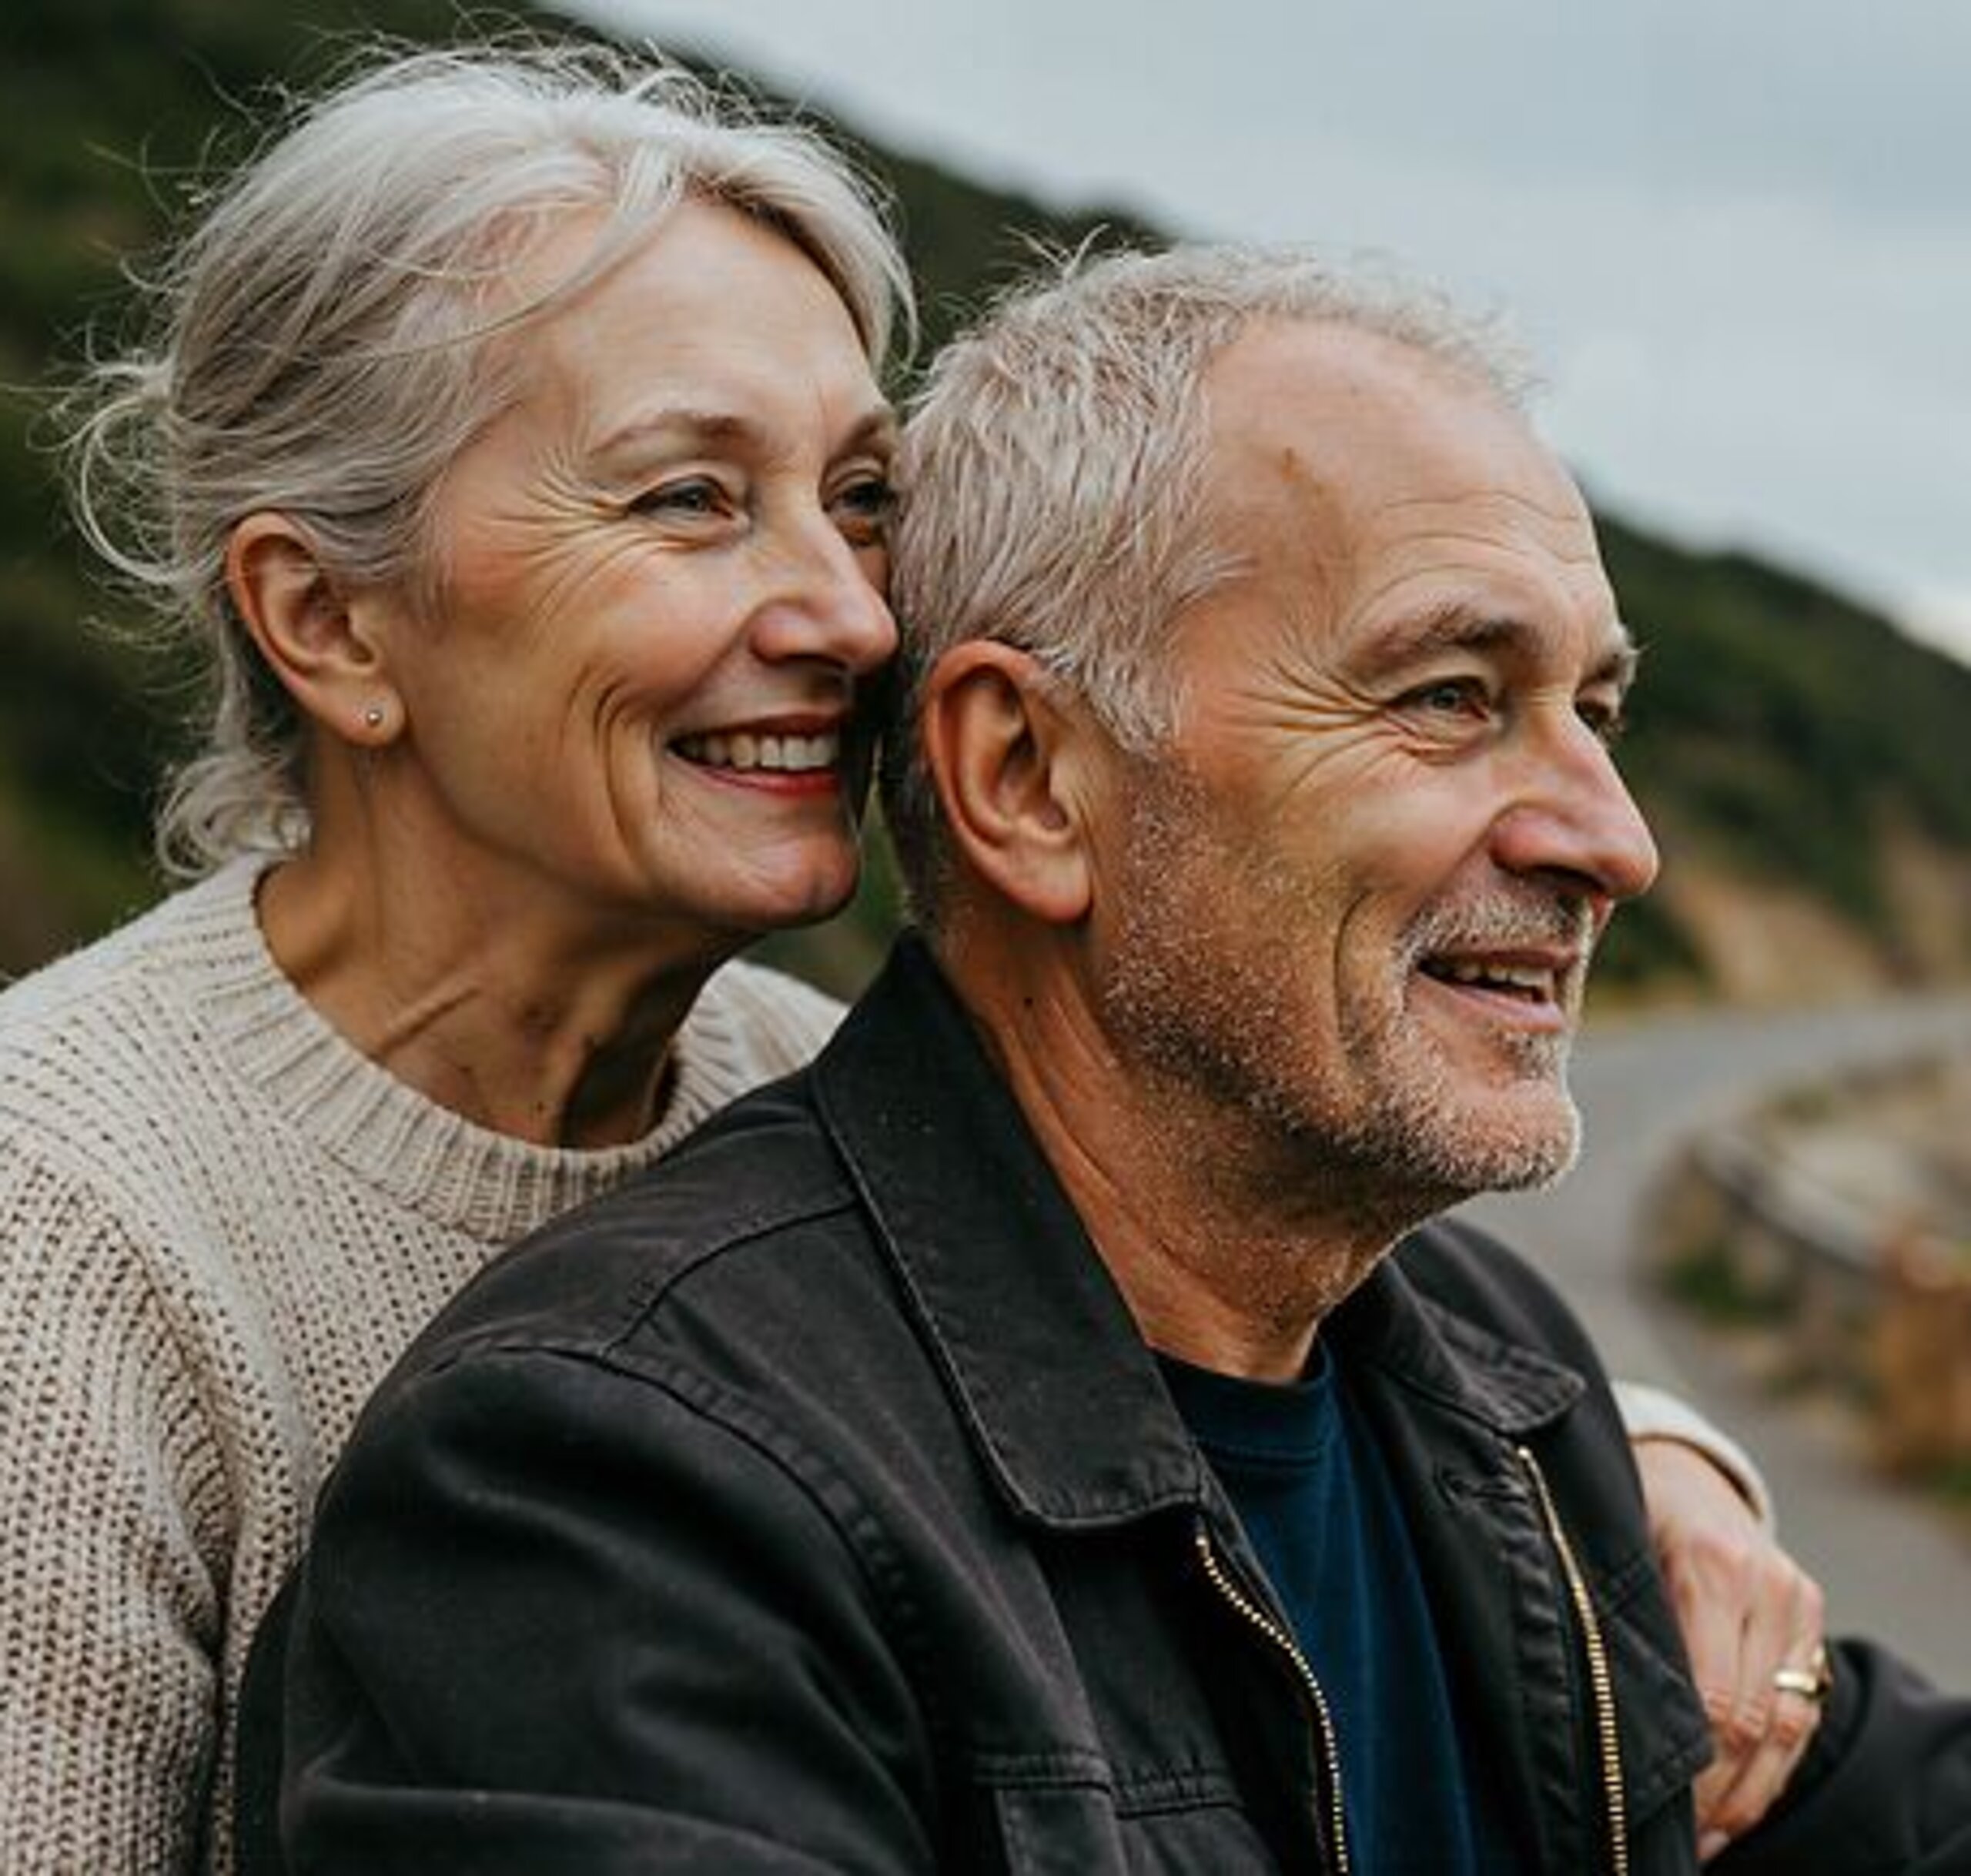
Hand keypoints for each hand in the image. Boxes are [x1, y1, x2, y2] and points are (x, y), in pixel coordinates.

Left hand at [1631, 1437, 1826, 1862]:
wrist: (1679, 1468)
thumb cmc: (1623, 1511)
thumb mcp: (1608, 1550)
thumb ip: (1615, 1621)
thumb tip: (1600, 1715)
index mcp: (1710, 1563)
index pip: (1712, 1695)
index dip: (1688, 1764)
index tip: (1644, 1806)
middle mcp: (1765, 1583)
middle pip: (1750, 1720)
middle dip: (1712, 1792)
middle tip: (1671, 1840)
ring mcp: (1797, 1602)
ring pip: (1784, 1727)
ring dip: (1746, 1794)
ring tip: (1704, 1840)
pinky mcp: (1812, 1619)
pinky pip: (1800, 1713)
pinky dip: (1771, 1767)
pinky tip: (1735, 1805)